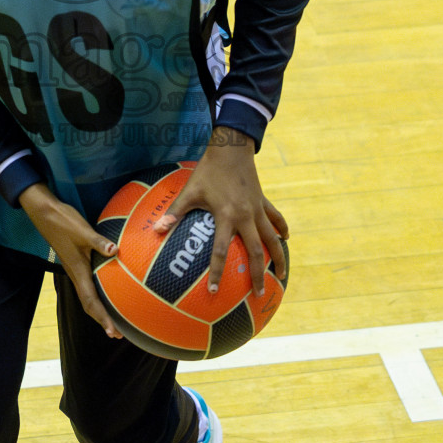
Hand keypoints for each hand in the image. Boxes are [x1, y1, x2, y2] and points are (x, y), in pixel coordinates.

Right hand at [19, 182, 123, 338]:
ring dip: (99, 309)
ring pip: (87, 295)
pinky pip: (87, 285)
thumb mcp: (83, 230)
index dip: (102, 318)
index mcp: (78, 270)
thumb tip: (115, 250)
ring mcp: (74, 269)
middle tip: (117, 333)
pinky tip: (106, 291)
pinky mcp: (75, 262)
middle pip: (89, 304)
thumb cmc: (64, 221)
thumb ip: (99, 242)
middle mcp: (75, 274)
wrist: (45, 213)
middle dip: (102, 319)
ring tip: (113, 319)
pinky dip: (97, 295)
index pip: (90, 301)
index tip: (112, 332)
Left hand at [153, 126, 288, 296]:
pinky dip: (281, 229)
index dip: (216, 272)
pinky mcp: (263, 201)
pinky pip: (276, 219)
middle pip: (256, 252)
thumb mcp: (190, 191)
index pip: (220, 251)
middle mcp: (246, 216)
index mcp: (226, 216)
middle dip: (257, 274)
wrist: (232, 148)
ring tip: (281, 274)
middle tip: (257, 294)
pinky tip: (285, 239)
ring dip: (278, 257)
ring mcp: (258, 209)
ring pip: (273, 238)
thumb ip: (175, 212)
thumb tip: (157, 230)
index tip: (213, 290)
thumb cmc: (208, 170)